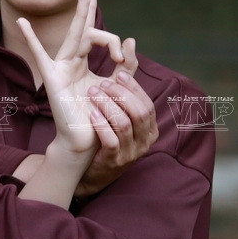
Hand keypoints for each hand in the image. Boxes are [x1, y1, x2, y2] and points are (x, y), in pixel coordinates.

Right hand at [17, 0, 137, 159]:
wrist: (87, 139)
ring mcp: (59, 67)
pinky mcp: (52, 77)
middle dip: (88, 6)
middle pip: (83, 29)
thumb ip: (124, 65)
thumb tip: (130, 38)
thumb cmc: (99, 116)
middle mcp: (70, 61)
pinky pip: (40, 54)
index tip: (119, 58)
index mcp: (82, 63)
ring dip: (81, 13)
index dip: (112, 42)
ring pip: (74, 35)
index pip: (97, 38)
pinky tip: (22, 21)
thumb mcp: (118, 86)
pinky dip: (31, 37)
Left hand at [76, 69, 158, 196]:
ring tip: (93, 93)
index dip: (134, 88)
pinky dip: (102, 125)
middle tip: (102, 83)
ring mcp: (131, 153)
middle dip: (121, 94)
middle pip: (139, 113)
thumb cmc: (104, 137)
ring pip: (124, 124)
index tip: (118, 74)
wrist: (87, 169)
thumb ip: (125, 100)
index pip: (148, 105)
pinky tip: (92, 114)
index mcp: (150, 130)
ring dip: (108, 105)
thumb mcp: (120, 120)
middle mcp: (144, 142)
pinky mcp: (114, 161)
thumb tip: (124, 68)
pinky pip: (112, 141)